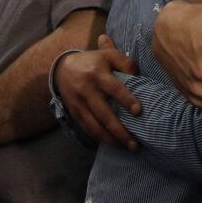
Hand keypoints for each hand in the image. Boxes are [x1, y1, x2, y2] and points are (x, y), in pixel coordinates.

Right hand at [53, 36, 141, 150]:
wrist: (62, 68)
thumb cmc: (93, 62)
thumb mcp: (108, 54)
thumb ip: (126, 62)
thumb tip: (138, 77)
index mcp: (97, 74)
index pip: (114, 88)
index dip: (126, 99)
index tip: (138, 111)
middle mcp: (87, 91)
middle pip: (104, 114)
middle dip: (120, 131)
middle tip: (135, 144)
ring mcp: (79, 105)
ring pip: (94, 127)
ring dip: (111, 139)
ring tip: (127, 148)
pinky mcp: (74, 114)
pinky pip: (87, 129)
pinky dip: (100, 138)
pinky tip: (113, 143)